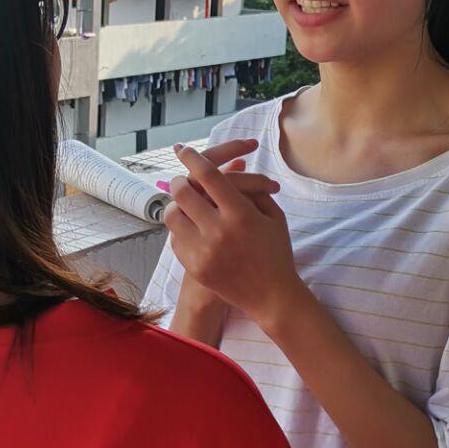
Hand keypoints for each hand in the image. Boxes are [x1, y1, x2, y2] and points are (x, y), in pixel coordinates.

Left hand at [164, 140, 304, 333]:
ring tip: (186, 203)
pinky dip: (181, 228)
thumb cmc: (276, 252)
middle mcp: (219, 231)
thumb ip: (253, 188)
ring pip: (172, 215)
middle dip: (179, 179)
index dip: (193, 157)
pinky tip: (191, 227)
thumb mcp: (274, 216)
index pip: (209, 175)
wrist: (271, 296)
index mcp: (241, 214)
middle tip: (182, 178)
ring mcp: (203, 251)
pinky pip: (175, 238)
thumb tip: (232, 165)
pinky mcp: (194, 267)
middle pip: (183, 191)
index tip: (185, 150)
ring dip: (176, 204)